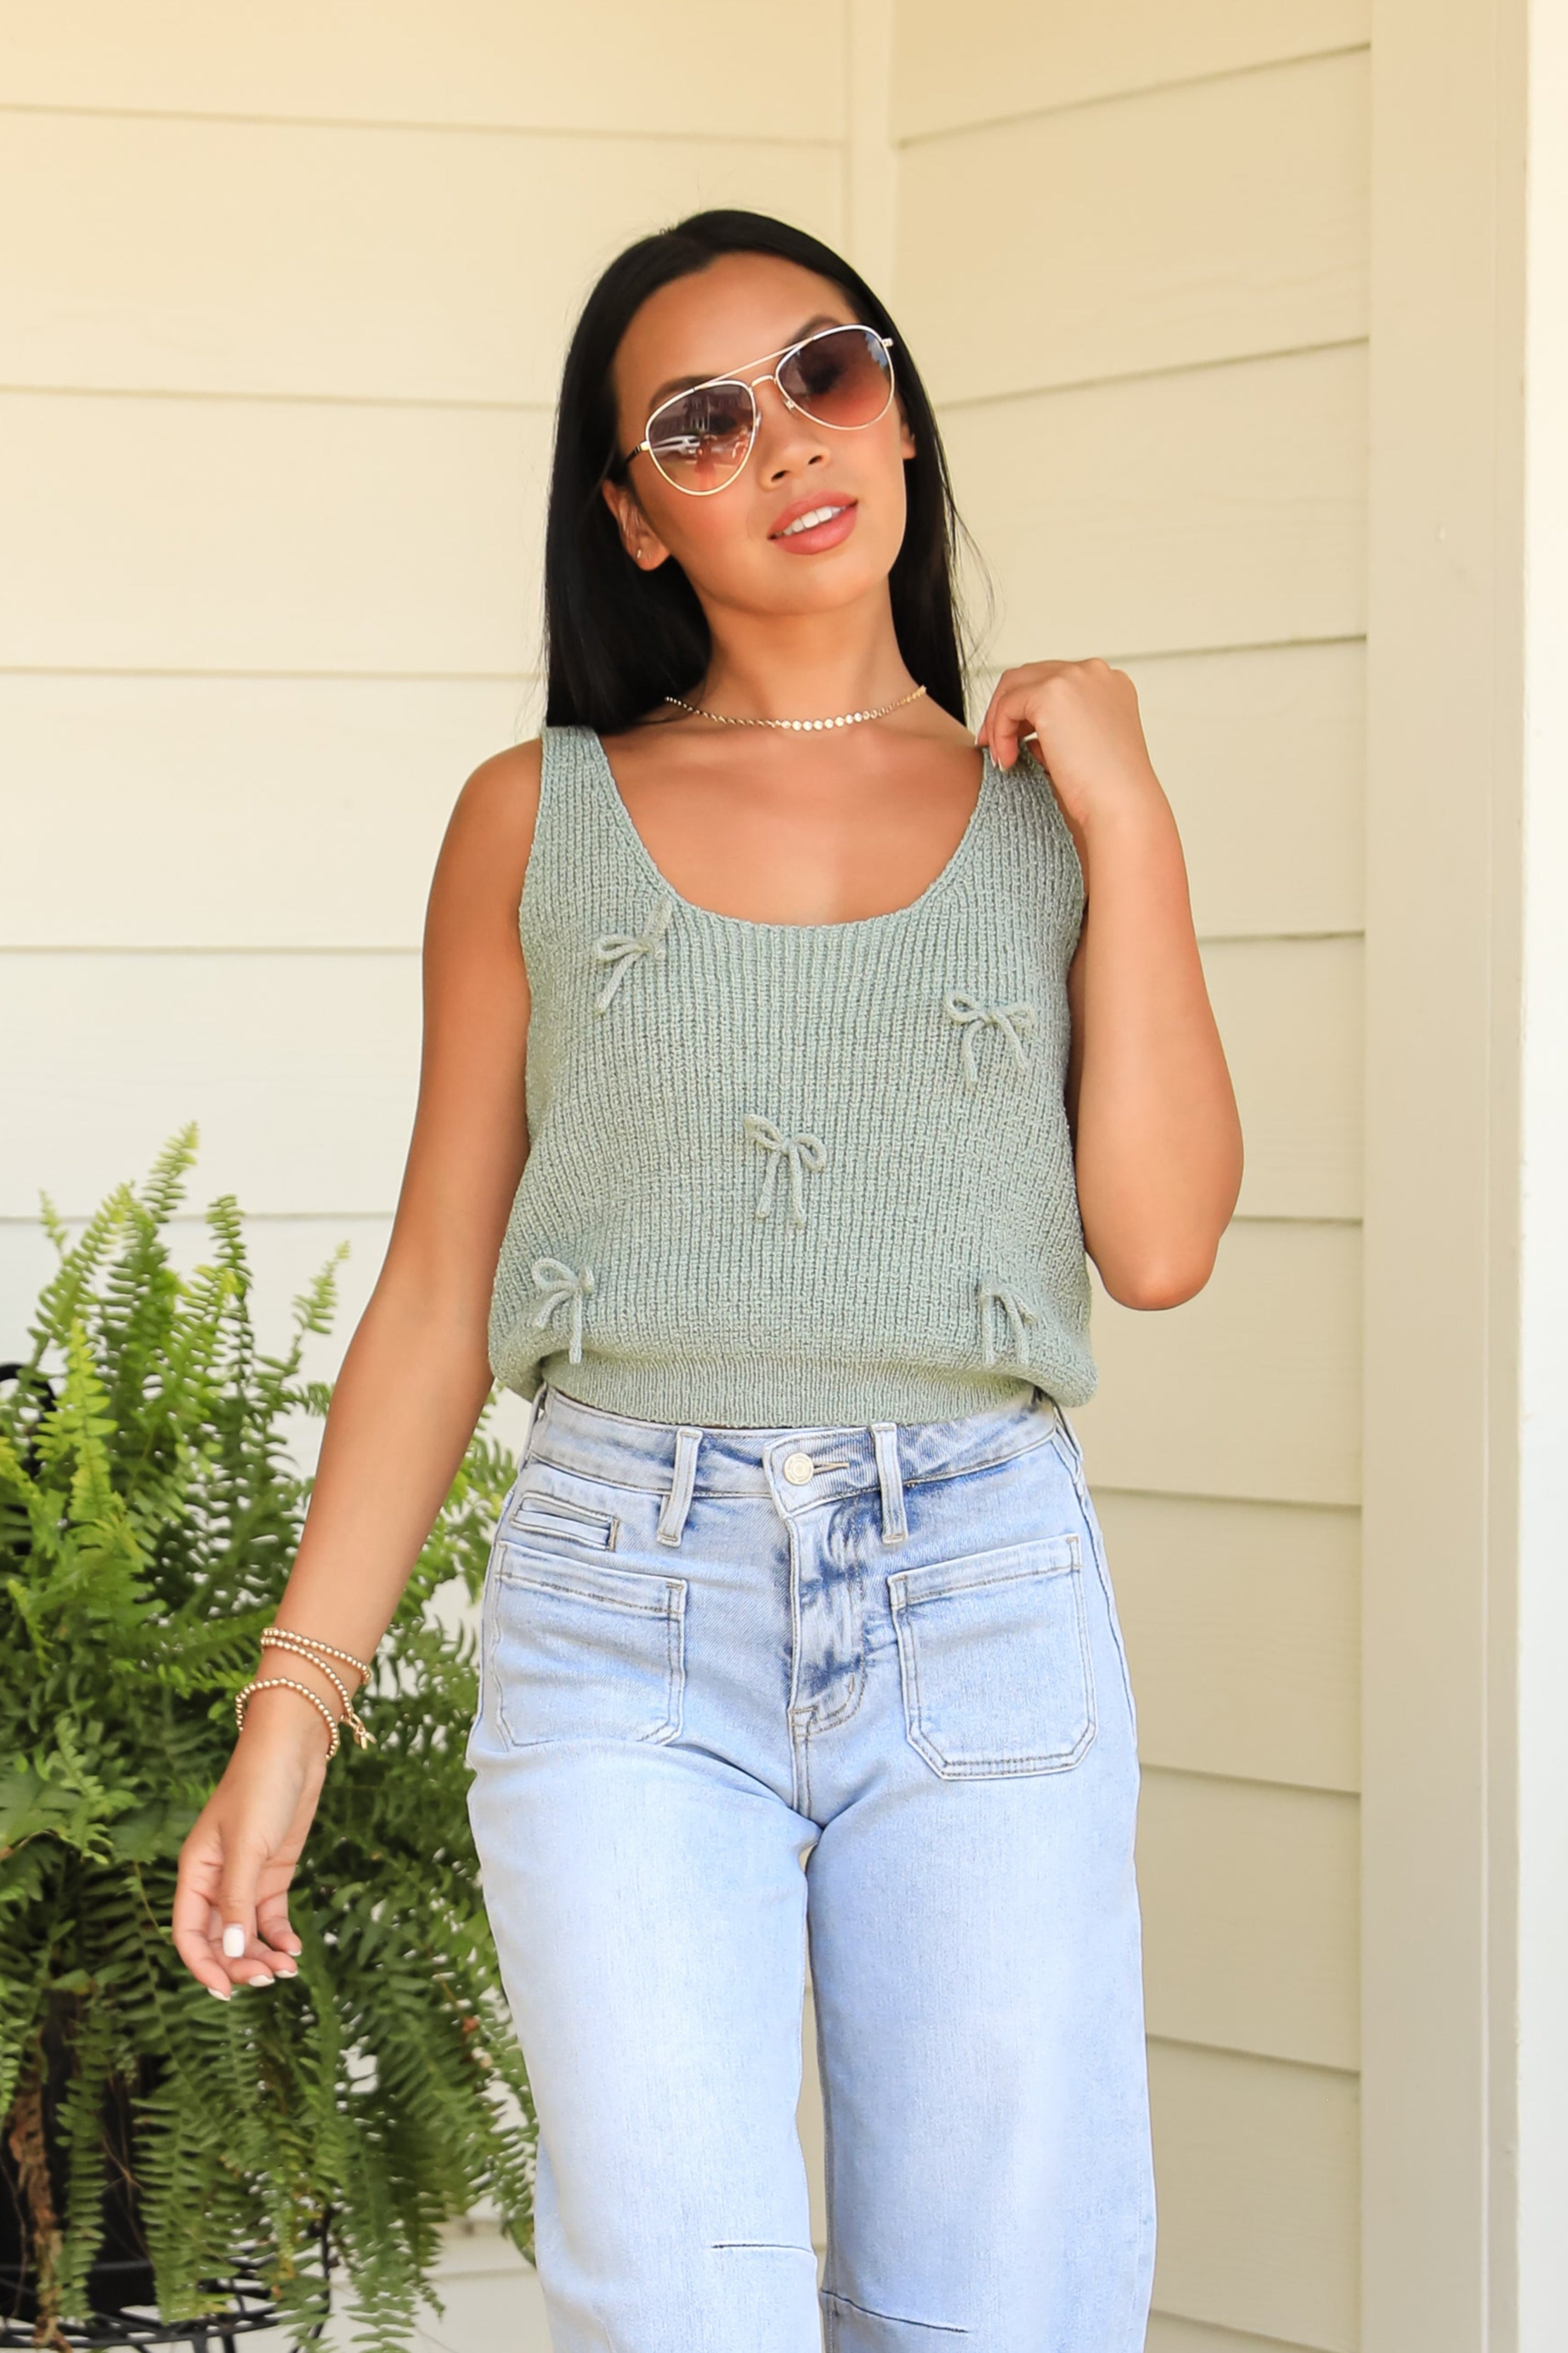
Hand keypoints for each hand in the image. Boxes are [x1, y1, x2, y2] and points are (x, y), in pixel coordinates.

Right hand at [171, 1691, 331, 1996]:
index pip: (187, 1933)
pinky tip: (295, 1949)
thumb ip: (236, 1899)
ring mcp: (246, 1877)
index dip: (202, 1966)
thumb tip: (228, 1952)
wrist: (293, 1749)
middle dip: (240, 1965)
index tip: (225, 1992)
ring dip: (263, 1955)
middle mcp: (216, 1880)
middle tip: (270, 1979)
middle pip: (219, 1939)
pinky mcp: (272, 1872)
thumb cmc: (260, 1788)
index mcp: (196, 1873)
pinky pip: (269, 1916)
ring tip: (288, 1970)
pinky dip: (280, 1936)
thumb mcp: (247, 1845)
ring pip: (245, 1932)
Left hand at [975, 658, 1159, 835]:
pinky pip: (1008, 705)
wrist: (1121, 804)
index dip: (1028, 709)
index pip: (1055, 680)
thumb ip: (1058, 729)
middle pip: (1031, 675)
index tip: (1013, 739)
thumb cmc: (1107, 790)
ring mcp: (1074, 677)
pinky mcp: (1051, 693)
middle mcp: (1095, 672)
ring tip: (999, 756)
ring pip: (1014, 685)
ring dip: (999, 720)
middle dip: (1008, 709)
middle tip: (994, 744)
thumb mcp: (1083, 747)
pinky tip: (1007, 761)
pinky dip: (1000, 732)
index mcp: (1109, 684)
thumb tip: (1022, 730)